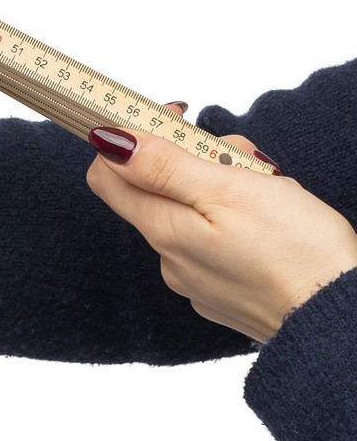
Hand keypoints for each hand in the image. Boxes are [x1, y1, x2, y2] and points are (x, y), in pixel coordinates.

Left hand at [85, 123, 356, 341]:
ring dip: (221, 188)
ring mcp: (195, 279)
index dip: (130, 138)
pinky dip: (236, 222)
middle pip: (155, 188)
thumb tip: (107, 141)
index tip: (171, 119)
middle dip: (193, 160)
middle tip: (241, 159)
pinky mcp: (223, 292)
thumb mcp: (228, 190)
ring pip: (191, 212)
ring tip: (268, 190)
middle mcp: (168, 258)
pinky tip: (272, 225)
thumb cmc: (297, 251)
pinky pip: (215, 241)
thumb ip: (163, 166)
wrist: (341, 321)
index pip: (106, 174)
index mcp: (163, 228)